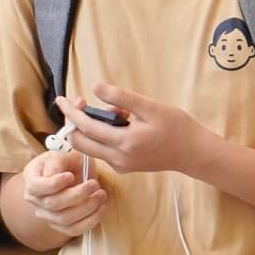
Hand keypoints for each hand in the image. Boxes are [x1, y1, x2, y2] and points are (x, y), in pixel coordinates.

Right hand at [20, 148, 105, 237]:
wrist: (76, 172)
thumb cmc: (69, 160)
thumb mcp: (63, 153)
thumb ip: (57, 161)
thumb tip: (52, 175)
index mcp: (32, 178)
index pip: (36, 187)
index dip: (53, 184)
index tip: (71, 176)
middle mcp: (35, 200)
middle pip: (53, 204)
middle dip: (77, 195)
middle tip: (94, 184)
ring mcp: (47, 215)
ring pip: (64, 219)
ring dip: (86, 208)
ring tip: (101, 194)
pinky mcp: (60, 226)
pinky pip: (74, 230)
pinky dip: (90, 221)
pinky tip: (101, 208)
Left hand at [55, 85, 212, 177]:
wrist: (192, 152)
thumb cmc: (176, 127)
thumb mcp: (151, 107)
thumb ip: (122, 98)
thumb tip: (95, 87)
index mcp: (124, 142)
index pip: (85, 128)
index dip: (71, 113)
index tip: (61, 99)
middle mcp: (118, 159)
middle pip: (80, 143)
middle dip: (75, 122)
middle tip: (82, 102)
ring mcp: (121, 165)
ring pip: (91, 147)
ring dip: (92, 128)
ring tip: (118, 110)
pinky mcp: (124, 167)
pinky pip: (103, 150)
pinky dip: (103, 135)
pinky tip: (123, 122)